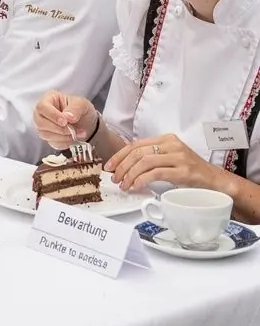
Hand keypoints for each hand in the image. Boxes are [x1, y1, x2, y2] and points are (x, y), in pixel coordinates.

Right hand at [34, 92, 97, 149]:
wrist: (87, 123)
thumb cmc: (81, 109)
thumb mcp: (82, 104)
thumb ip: (75, 108)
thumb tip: (68, 117)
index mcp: (49, 99)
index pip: (43, 107)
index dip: (53, 115)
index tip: (65, 122)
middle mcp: (42, 112)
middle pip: (41, 123)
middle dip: (59, 129)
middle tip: (73, 129)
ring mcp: (44, 126)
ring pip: (45, 134)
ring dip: (63, 137)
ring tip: (78, 133)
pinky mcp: (48, 137)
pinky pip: (52, 143)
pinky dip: (65, 142)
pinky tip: (74, 138)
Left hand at [106, 133, 224, 191]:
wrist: (215, 181)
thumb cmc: (191, 172)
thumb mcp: (171, 159)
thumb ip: (153, 158)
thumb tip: (127, 167)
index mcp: (166, 139)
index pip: (136, 144)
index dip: (120, 155)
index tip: (110, 166)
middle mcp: (171, 144)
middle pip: (138, 152)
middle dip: (122, 166)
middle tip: (115, 178)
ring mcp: (177, 157)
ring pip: (144, 161)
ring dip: (130, 175)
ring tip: (124, 185)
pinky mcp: (182, 171)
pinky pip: (155, 173)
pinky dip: (142, 180)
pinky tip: (136, 186)